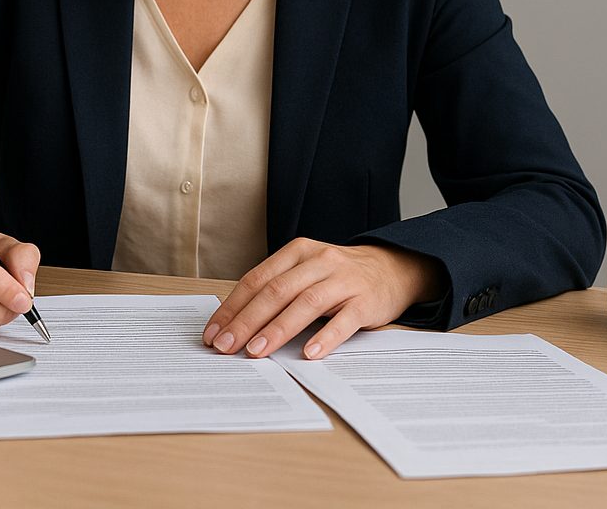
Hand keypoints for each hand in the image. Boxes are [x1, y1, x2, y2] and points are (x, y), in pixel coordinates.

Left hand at [202, 239, 442, 359]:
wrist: (393, 268)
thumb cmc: (340, 276)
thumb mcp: (307, 271)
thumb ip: (278, 289)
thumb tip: (236, 322)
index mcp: (298, 252)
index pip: (257, 280)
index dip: (232, 307)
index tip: (213, 332)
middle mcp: (319, 262)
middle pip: (276, 291)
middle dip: (246, 321)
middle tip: (225, 346)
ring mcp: (343, 280)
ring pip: (305, 304)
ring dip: (277, 329)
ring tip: (256, 352)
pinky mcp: (366, 301)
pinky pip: (343, 321)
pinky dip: (325, 338)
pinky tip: (309, 354)